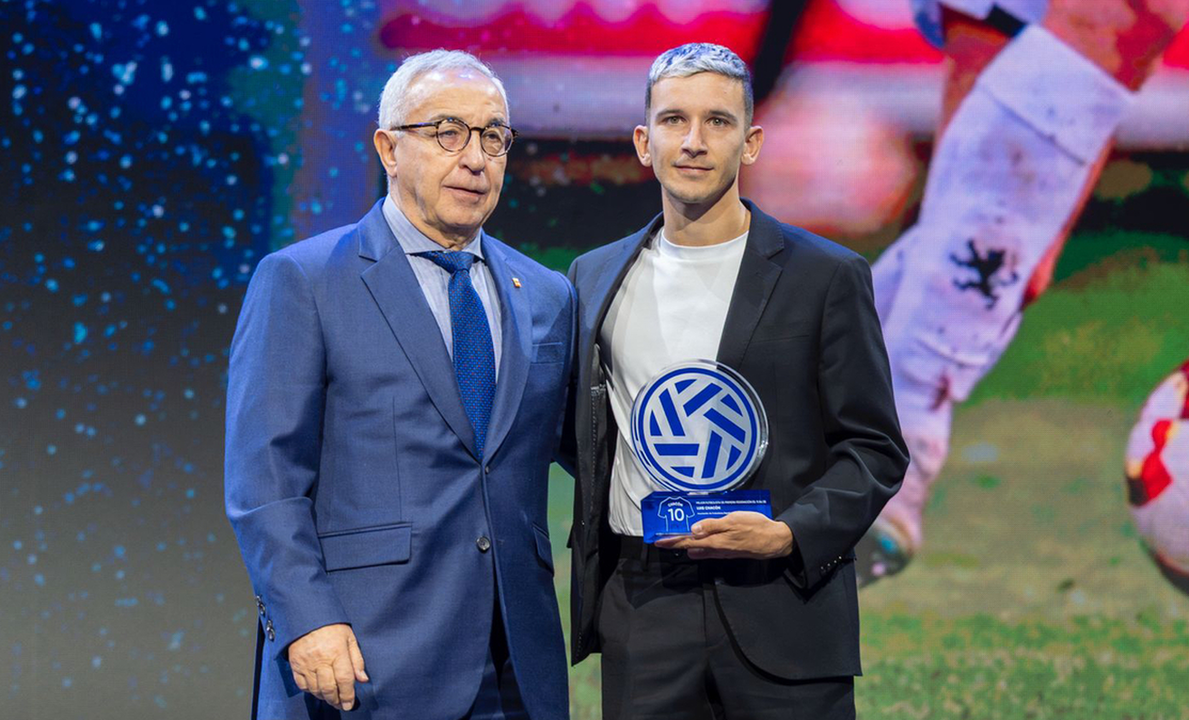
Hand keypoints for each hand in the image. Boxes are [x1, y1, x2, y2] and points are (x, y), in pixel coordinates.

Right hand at [287, 623, 368, 710]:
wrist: (306, 615)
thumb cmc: (331, 626)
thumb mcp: (349, 638)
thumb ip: (357, 659)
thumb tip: (363, 679)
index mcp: (337, 651)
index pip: (344, 679)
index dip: (348, 695)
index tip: (350, 704)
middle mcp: (321, 659)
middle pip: (329, 688)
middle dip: (336, 700)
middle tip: (341, 705)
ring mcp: (306, 663)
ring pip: (315, 689)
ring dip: (324, 698)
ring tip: (332, 698)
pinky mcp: (295, 665)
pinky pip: (302, 685)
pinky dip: (311, 691)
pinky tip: (318, 690)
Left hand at [654, 511, 793, 559]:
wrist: (774, 540)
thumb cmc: (754, 527)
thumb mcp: (733, 520)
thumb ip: (712, 525)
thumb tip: (692, 530)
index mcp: (715, 541)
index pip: (688, 542)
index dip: (672, 541)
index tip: (658, 541)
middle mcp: (716, 549)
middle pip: (692, 547)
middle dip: (677, 543)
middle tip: (663, 539)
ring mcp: (723, 551)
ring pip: (700, 550)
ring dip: (688, 545)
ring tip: (677, 539)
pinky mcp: (730, 550)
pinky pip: (710, 550)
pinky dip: (701, 546)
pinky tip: (699, 543)